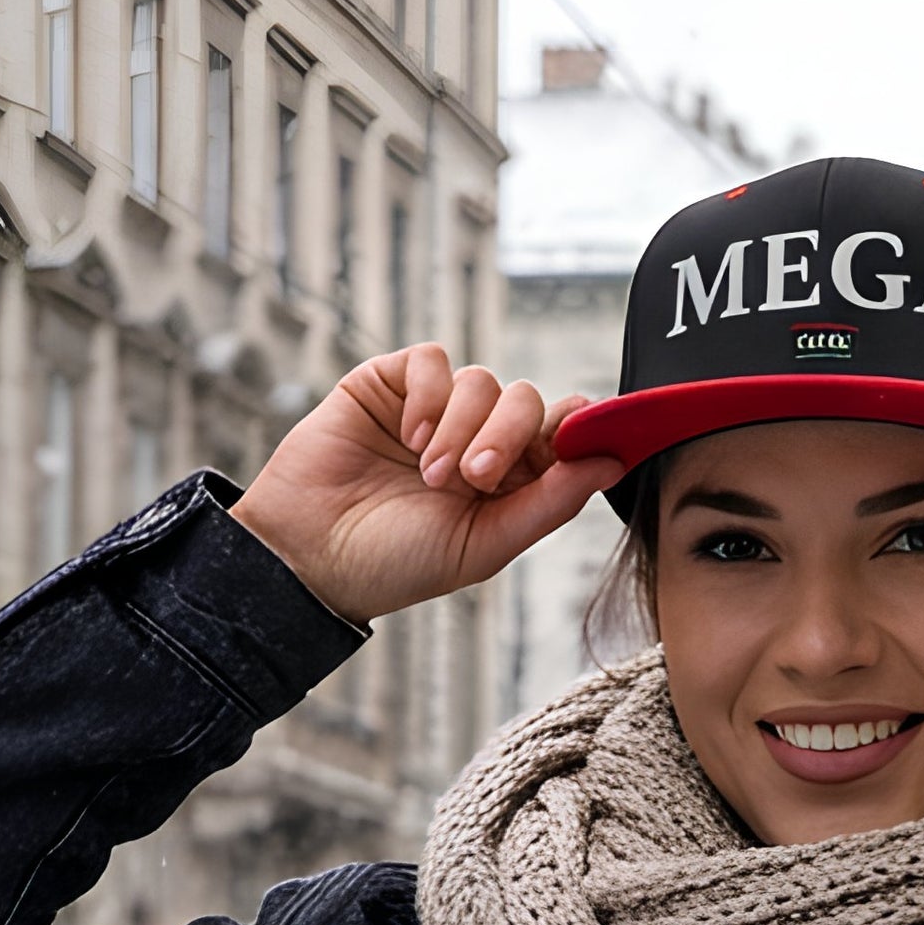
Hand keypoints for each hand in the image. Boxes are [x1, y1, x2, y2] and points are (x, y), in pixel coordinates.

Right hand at [233, 345, 626, 623]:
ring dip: (463, 427)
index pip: (563, 435)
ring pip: (484, 381)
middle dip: (510, 436)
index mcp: (509, 483)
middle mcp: (477, 441)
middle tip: (477, 477)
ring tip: (430, 472)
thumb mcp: (485, 545)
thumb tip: (613, 460)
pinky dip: (431, 396)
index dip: (574, 433)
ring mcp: (434, 410)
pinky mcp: (391, 385)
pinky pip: (434, 361)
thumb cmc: (394, 563)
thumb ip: (550, 502)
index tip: (575, 443)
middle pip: (527, 403)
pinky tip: (409, 436)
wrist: (310, 557)